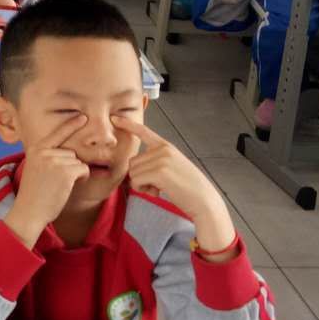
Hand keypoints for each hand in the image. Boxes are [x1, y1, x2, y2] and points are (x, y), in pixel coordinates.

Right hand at [3, 114, 89, 248]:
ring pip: (78, 161)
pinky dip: (81, 178)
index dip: (71, 124)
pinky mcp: (65, 171)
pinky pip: (83, 169)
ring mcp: (54, 161)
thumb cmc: (34, 194)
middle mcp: (44, 152)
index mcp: (35, 149)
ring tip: (60, 186)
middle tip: (57, 182)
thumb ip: (47, 157)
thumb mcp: (36, 169)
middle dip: (71, 166)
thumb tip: (69, 152)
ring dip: (75, 174)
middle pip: (71, 152)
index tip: (83, 116)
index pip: (56, 134)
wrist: (29, 212)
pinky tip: (68, 187)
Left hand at [111, 116, 236, 253]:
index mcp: (166, 146)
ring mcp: (161, 159)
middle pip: (132, 161)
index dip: (127, 124)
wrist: (204, 201)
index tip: (114, 118)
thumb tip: (133, 167)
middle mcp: (163, 149)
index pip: (144, 131)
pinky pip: (136, 181)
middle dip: (140, 177)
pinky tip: (158, 192)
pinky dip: (143, 190)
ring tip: (159, 188)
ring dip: (141, 185)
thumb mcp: (172, 167)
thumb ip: (155, 161)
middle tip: (156, 185)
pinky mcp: (159, 171)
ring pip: (133, 172)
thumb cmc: (188, 188)